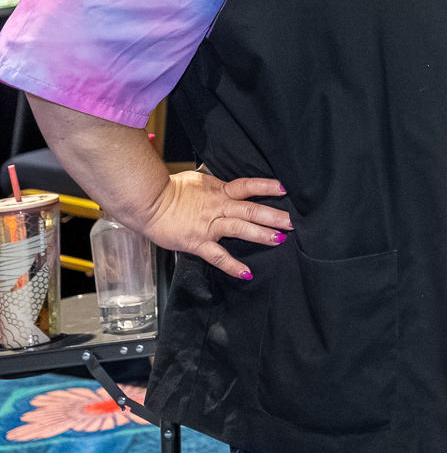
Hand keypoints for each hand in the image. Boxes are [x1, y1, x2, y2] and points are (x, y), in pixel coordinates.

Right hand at [138, 171, 292, 279]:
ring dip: (261, 235)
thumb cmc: (169, 189)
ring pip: (240, 228)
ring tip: (280, 239)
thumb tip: (224, 180)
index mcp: (219, 191)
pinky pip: (217, 255)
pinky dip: (232, 265)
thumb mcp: (198, 180)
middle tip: (294, 221)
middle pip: (251, 210)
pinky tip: (246, 272)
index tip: (284, 189)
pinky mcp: (197, 242)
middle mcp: (218, 207)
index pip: (248, 186)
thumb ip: (215, 183)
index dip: (266, 187)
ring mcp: (209, 226)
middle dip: (274, 216)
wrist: (147, 202)